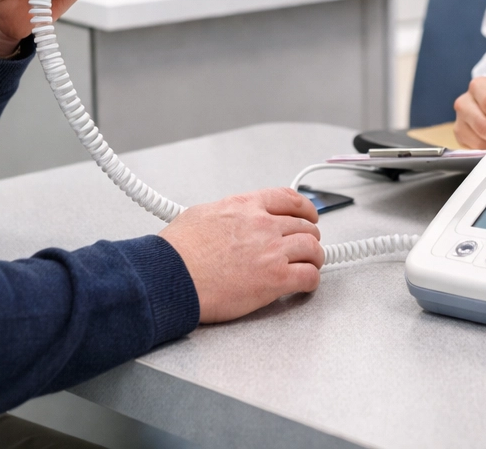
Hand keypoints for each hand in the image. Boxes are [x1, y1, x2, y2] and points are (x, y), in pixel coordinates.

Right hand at [159, 188, 323, 322]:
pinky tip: (304, 285)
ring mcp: (271, 251)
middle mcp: (263, 224)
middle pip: (304, 226)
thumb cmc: (177, 251)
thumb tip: (228, 220)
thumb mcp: (201, 214)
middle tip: (305, 248)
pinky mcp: (274, 279)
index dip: (305, 209)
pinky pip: (308, 276)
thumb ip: (225, 215)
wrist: (171, 276)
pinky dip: (311, 281)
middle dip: (308, 237)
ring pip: (312, 248)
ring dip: (314, 258)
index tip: (309, 216)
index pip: (289, 199)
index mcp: (245, 206)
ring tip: (309, 266)